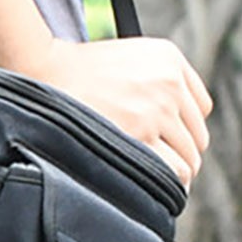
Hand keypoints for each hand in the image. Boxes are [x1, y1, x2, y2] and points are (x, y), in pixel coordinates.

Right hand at [27, 37, 212, 187]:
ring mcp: (156, 109)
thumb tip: (183, 133)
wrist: (41, 72)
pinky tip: (147, 183)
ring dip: (171, 173)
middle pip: (198, 137)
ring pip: (189, 159)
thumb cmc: (77, 73)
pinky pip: (174, 172)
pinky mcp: (141, 134)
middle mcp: (169, 81)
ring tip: (147, 177)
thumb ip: (161, 83)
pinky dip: (164, 184)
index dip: (183, 128)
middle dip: (178, 154)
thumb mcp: (129, 58)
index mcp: (169, 57)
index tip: (165, 140)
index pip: (201, 108)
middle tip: (153, 164)